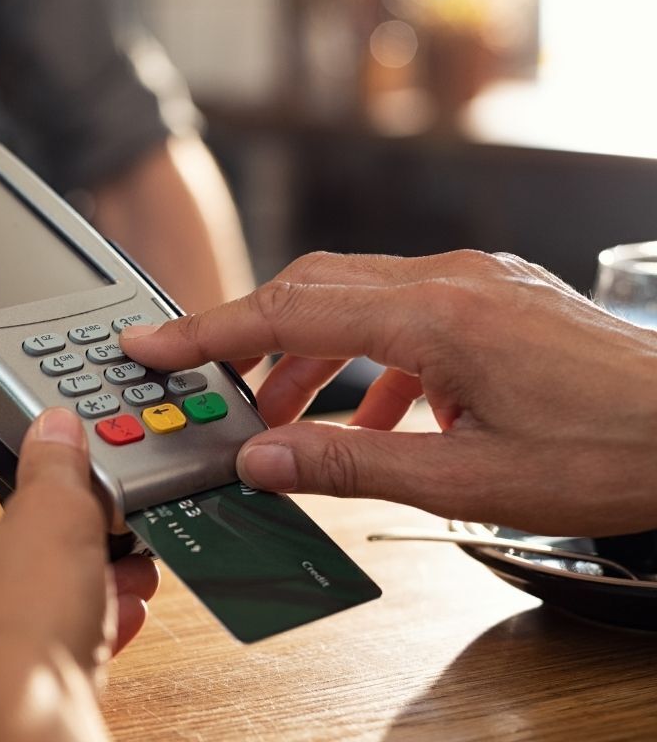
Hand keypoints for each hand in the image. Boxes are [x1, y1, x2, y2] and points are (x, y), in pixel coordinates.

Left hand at [0, 408, 158, 741]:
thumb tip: (52, 431)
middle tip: (69, 523)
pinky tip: (106, 632)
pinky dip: (49, 642)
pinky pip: (0, 663)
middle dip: (30, 532)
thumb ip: (54, 466)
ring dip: (53, 587)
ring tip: (113, 580)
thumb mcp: (56, 521)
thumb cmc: (14, 642)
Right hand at [122, 250, 656, 536]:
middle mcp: (449, 280)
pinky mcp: (493, 298)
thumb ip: (351, 464)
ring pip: (354, 298)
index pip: (286, 309)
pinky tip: (372, 414)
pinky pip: (404, 314)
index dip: (206, 331)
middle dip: (247, 338)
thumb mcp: (466, 479)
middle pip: (310, 288)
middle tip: (204, 385)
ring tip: (283, 417)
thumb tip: (264, 459)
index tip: (150, 345)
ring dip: (306, 354)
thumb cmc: (608, 454)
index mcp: (434, 316)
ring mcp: (474, 282)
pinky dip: (366, 359)